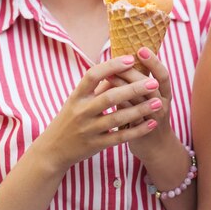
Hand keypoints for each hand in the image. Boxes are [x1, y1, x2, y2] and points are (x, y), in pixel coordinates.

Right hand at [35, 56, 163, 172]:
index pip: (93, 75)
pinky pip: (119, 137)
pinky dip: (137, 130)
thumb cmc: (70, 119)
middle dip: (133, 89)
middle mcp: (81, 111)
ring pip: (117, 117)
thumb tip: (118, 66)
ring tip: (157, 102)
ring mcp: (88, 129)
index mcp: (77, 96)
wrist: (53, 150)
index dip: (111, 66)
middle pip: (109, 97)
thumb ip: (97, 86)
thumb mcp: (77, 101)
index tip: (130, 59)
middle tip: (153, 82)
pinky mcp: (95, 145)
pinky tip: (151, 123)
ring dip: (139, 110)